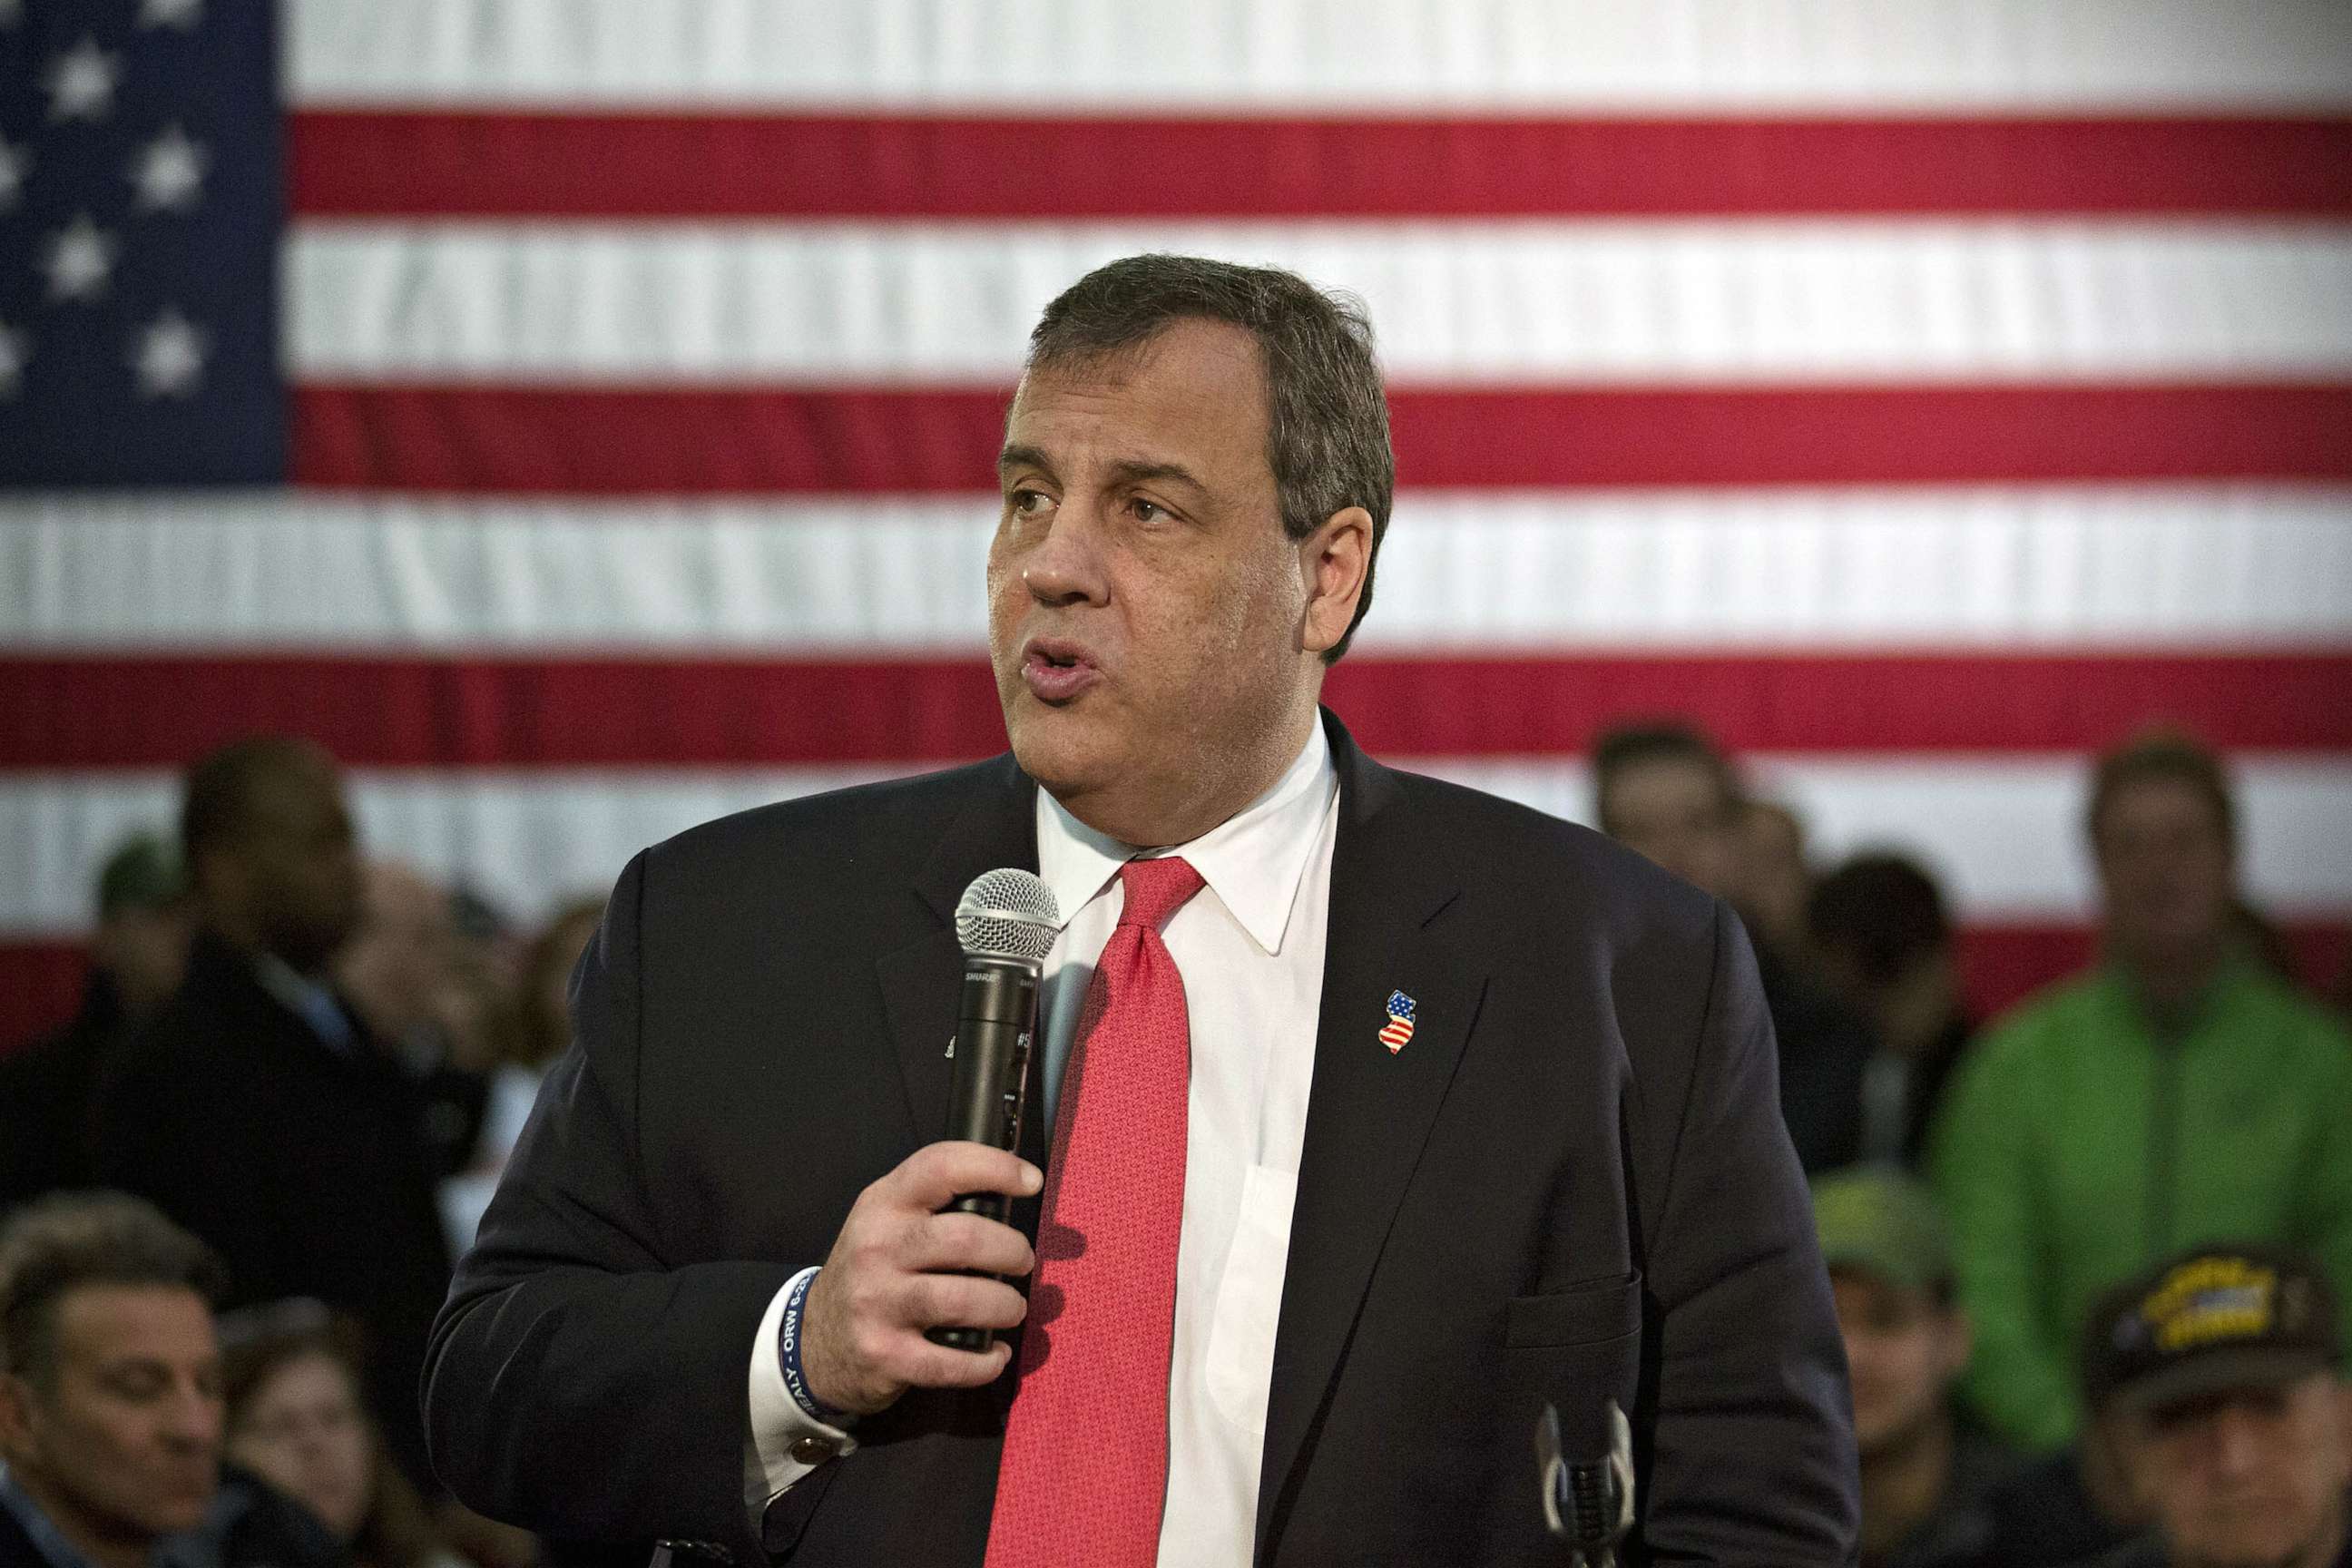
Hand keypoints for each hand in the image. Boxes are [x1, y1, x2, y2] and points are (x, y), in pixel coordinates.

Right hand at [798, 1141, 1042, 1416]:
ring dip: (1007, 1306)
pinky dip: (987, 1361)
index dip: (995, 1167)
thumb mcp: (886, 1220)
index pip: (942, 1167)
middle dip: (1013, 1251)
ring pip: (967, 1299)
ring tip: (1012, 1308)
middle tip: (1022, 1261)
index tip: (1030, 1182)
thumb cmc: (871, 1271)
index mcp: (883, 1204)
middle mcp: (877, 1248)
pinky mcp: (885, 1355)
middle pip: (967, 1238)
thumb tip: (1016, 1191)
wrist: (814, 1341)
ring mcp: (878, 1304)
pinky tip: (994, 1354)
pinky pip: (954, 1362)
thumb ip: (935, 1204)